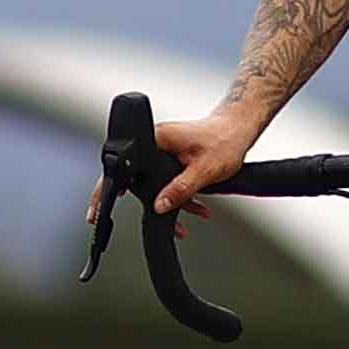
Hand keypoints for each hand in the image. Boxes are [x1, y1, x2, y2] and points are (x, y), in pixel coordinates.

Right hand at [120, 107, 255, 216]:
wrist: (239, 129)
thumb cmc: (226, 140)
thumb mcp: (203, 170)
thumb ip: (180, 189)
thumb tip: (160, 205)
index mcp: (157, 138)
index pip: (129, 166)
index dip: (119, 188)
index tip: (109, 207)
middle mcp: (158, 141)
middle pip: (143, 178)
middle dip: (156, 202)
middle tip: (165, 220)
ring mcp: (166, 148)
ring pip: (159, 181)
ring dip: (174, 201)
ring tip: (189, 218)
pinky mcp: (175, 154)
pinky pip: (170, 177)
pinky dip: (181, 193)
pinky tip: (196, 205)